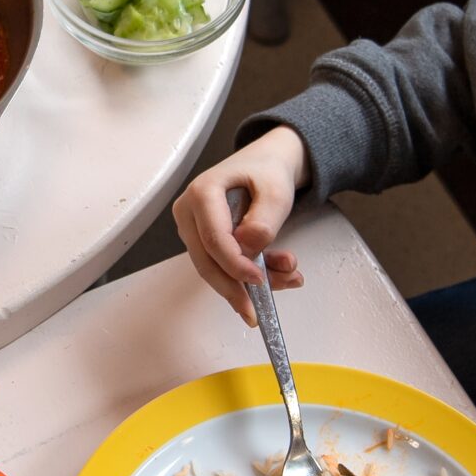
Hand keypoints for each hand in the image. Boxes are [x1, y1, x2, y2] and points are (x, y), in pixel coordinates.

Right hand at [171, 127, 308, 324]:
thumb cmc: (267, 171)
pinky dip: (247, 276)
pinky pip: (220, 266)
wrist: (265, 164)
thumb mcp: (276, 190)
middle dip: (234, 288)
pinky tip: (277, 277)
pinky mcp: (202, 240)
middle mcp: (189, 211)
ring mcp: (193, 227)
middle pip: (206, 261)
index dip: (235, 265)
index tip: (260, 280)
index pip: (213, 239)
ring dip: (247, 283)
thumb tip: (248, 248)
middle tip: (255, 312)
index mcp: (202, 192)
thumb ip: (264, 219)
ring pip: (213, 268)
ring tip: (287, 280)